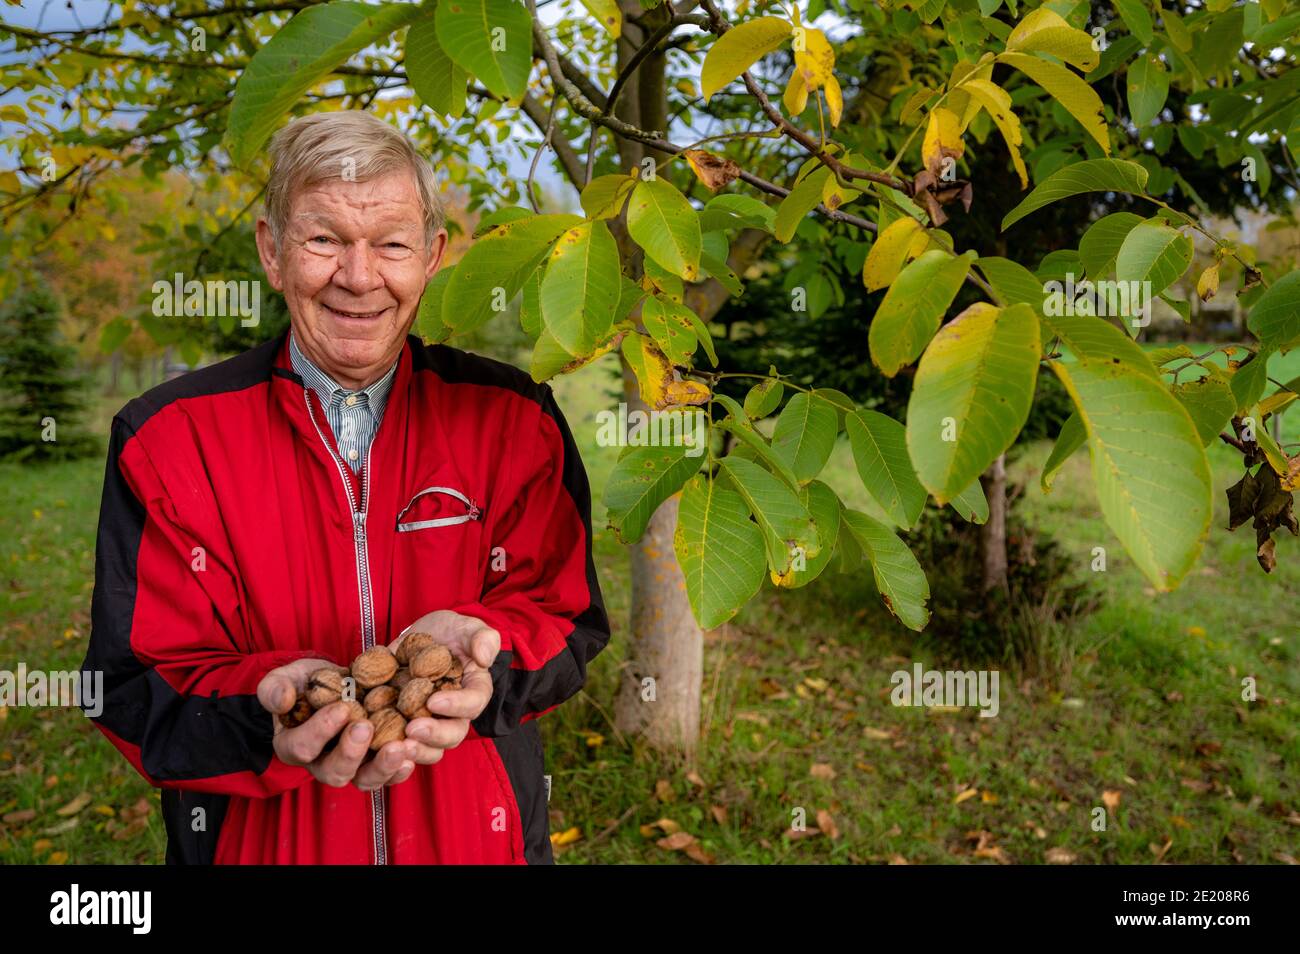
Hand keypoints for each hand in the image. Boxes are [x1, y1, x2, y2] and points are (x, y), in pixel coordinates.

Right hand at [257, 657, 418, 790]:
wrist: (332, 683)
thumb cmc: (304, 683)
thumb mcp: (284, 678)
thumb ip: (275, 688)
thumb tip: (283, 701)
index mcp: (294, 745)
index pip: (302, 747)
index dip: (320, 731)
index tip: (341, 708)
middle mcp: (322, 763)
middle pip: (335, 772)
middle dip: (351, 752)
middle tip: (366, 727)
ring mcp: (351, 766)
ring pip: (364, 780)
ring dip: (383, 767)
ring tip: (399, 748)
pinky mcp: (375, 762)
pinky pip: (388, 775)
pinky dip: (400, 769)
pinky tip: (413, 754)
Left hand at [392, 610, 500, 760]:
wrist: (420, 636)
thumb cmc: (450, 632)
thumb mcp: (467, 627)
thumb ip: (482, 638)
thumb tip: (484, 658)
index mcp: (473, 691)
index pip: (473, 703)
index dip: (456, 706)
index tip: (434, 701)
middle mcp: (452, 713)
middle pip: (452, 735)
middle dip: (434, 735)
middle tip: (412, 729)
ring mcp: (428, 721)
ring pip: (429, 748)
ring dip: (415, 751)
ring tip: (397, 746)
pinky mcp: (402, 723)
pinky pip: (398, 743)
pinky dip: (387, 748)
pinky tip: (372, 742)